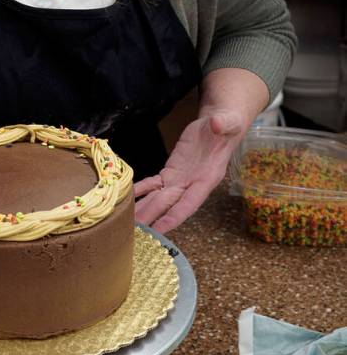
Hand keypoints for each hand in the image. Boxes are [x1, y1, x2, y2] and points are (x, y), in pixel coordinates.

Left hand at [134, 109, 245, 233]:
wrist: (218, 126)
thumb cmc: (226, 126)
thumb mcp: (227, 123)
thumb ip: (222, 124)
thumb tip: (216, 123)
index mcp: (208, 178)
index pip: (189, 203)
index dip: (174, 216)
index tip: (160, 229)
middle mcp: (193, 184)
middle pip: (168, 204)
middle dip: (151, 217)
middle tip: (134, 231)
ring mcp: (181, 179)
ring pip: (158, 197)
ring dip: (143, 208)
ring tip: (126, 221)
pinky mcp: (171, 171)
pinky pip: (154, 183)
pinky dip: (141, 189)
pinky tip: (128, 196)